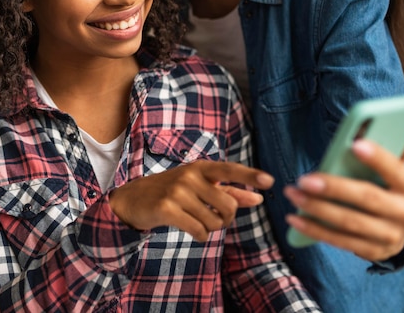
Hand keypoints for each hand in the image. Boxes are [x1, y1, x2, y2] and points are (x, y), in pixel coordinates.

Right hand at [110, 160, 274, 241]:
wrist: (133, 200)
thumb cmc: (171, 192)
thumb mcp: (198, 187)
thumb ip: (229, 192)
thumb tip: (259, 198)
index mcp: (200, 168)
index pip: (230, 170)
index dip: (250, 176)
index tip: (270, 181)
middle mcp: (190, 176)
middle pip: (228, 206)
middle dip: (226, 219)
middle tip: (214, 218)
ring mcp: (178, 192)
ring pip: (214, 222)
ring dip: (210, 228)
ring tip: (196, 221)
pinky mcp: (167, 209)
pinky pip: (199, 231)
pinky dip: (200, 236)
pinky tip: (191, 230)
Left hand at [284, 130, 403, 260]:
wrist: (396, 226)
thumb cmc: (385, 186)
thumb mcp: (390, 169)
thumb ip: (390, 147)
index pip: (395, 169)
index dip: (377, 158)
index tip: (355, 144)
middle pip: (367, 198)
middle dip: (333, 188)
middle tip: (303, 179)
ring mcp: (391, 237)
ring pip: (349, 222)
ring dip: (316, 209)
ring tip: (292, 194)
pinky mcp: (374, 252)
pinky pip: (340, 241)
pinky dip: (315, 229)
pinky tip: (294, 218)